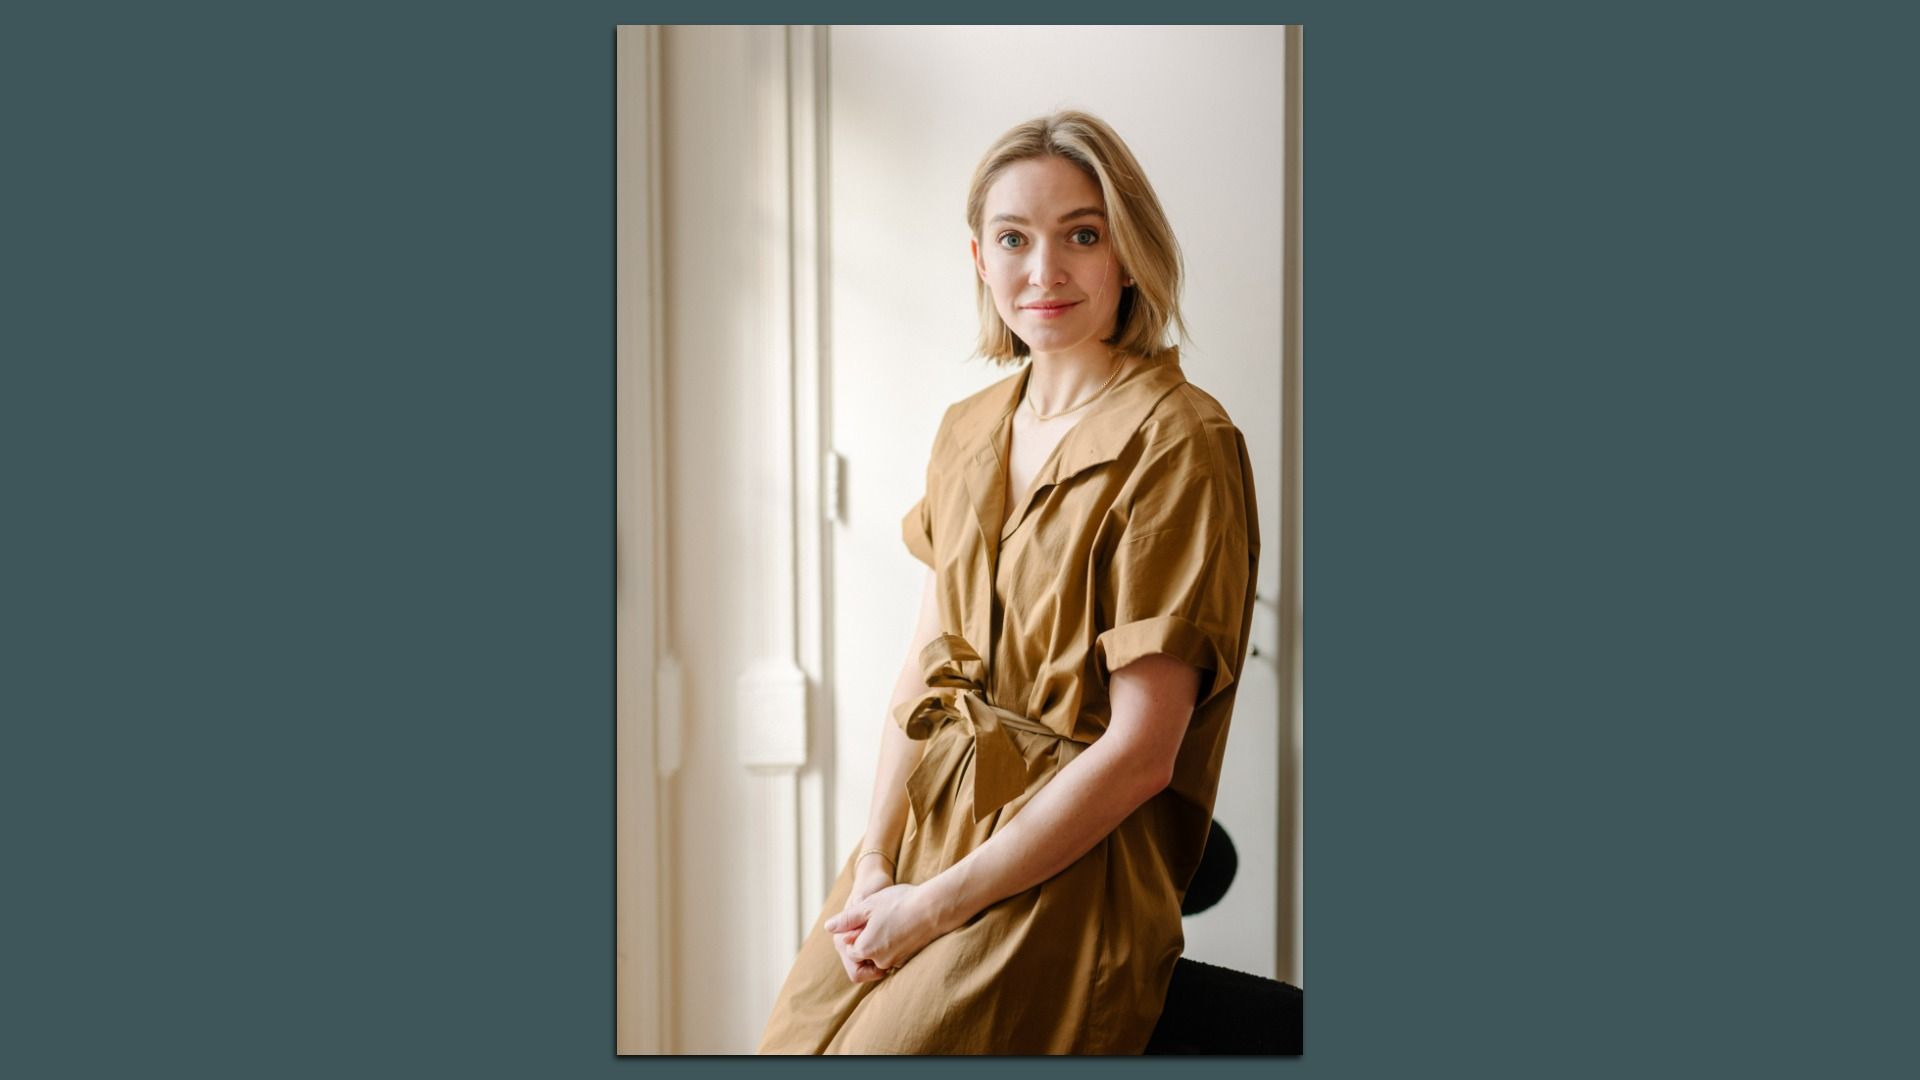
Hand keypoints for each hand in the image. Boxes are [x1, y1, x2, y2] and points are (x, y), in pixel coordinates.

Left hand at [824, 882, 954, 979]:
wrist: (934, 908)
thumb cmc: (899, 903)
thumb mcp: (867, 906)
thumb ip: (846, 920)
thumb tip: (829, 928)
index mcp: (866, 948)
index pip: (850, 950)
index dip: (854, 934)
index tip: (864, 919)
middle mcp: (881, 960)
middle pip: (865, 955)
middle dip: (866, 940)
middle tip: (876, 919)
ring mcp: (898, 961)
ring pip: (881, 956)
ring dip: (881, 942)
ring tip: (889, 920)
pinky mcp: (911, 958)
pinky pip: (896, 955)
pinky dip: (895, 943)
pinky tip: (901, 926)